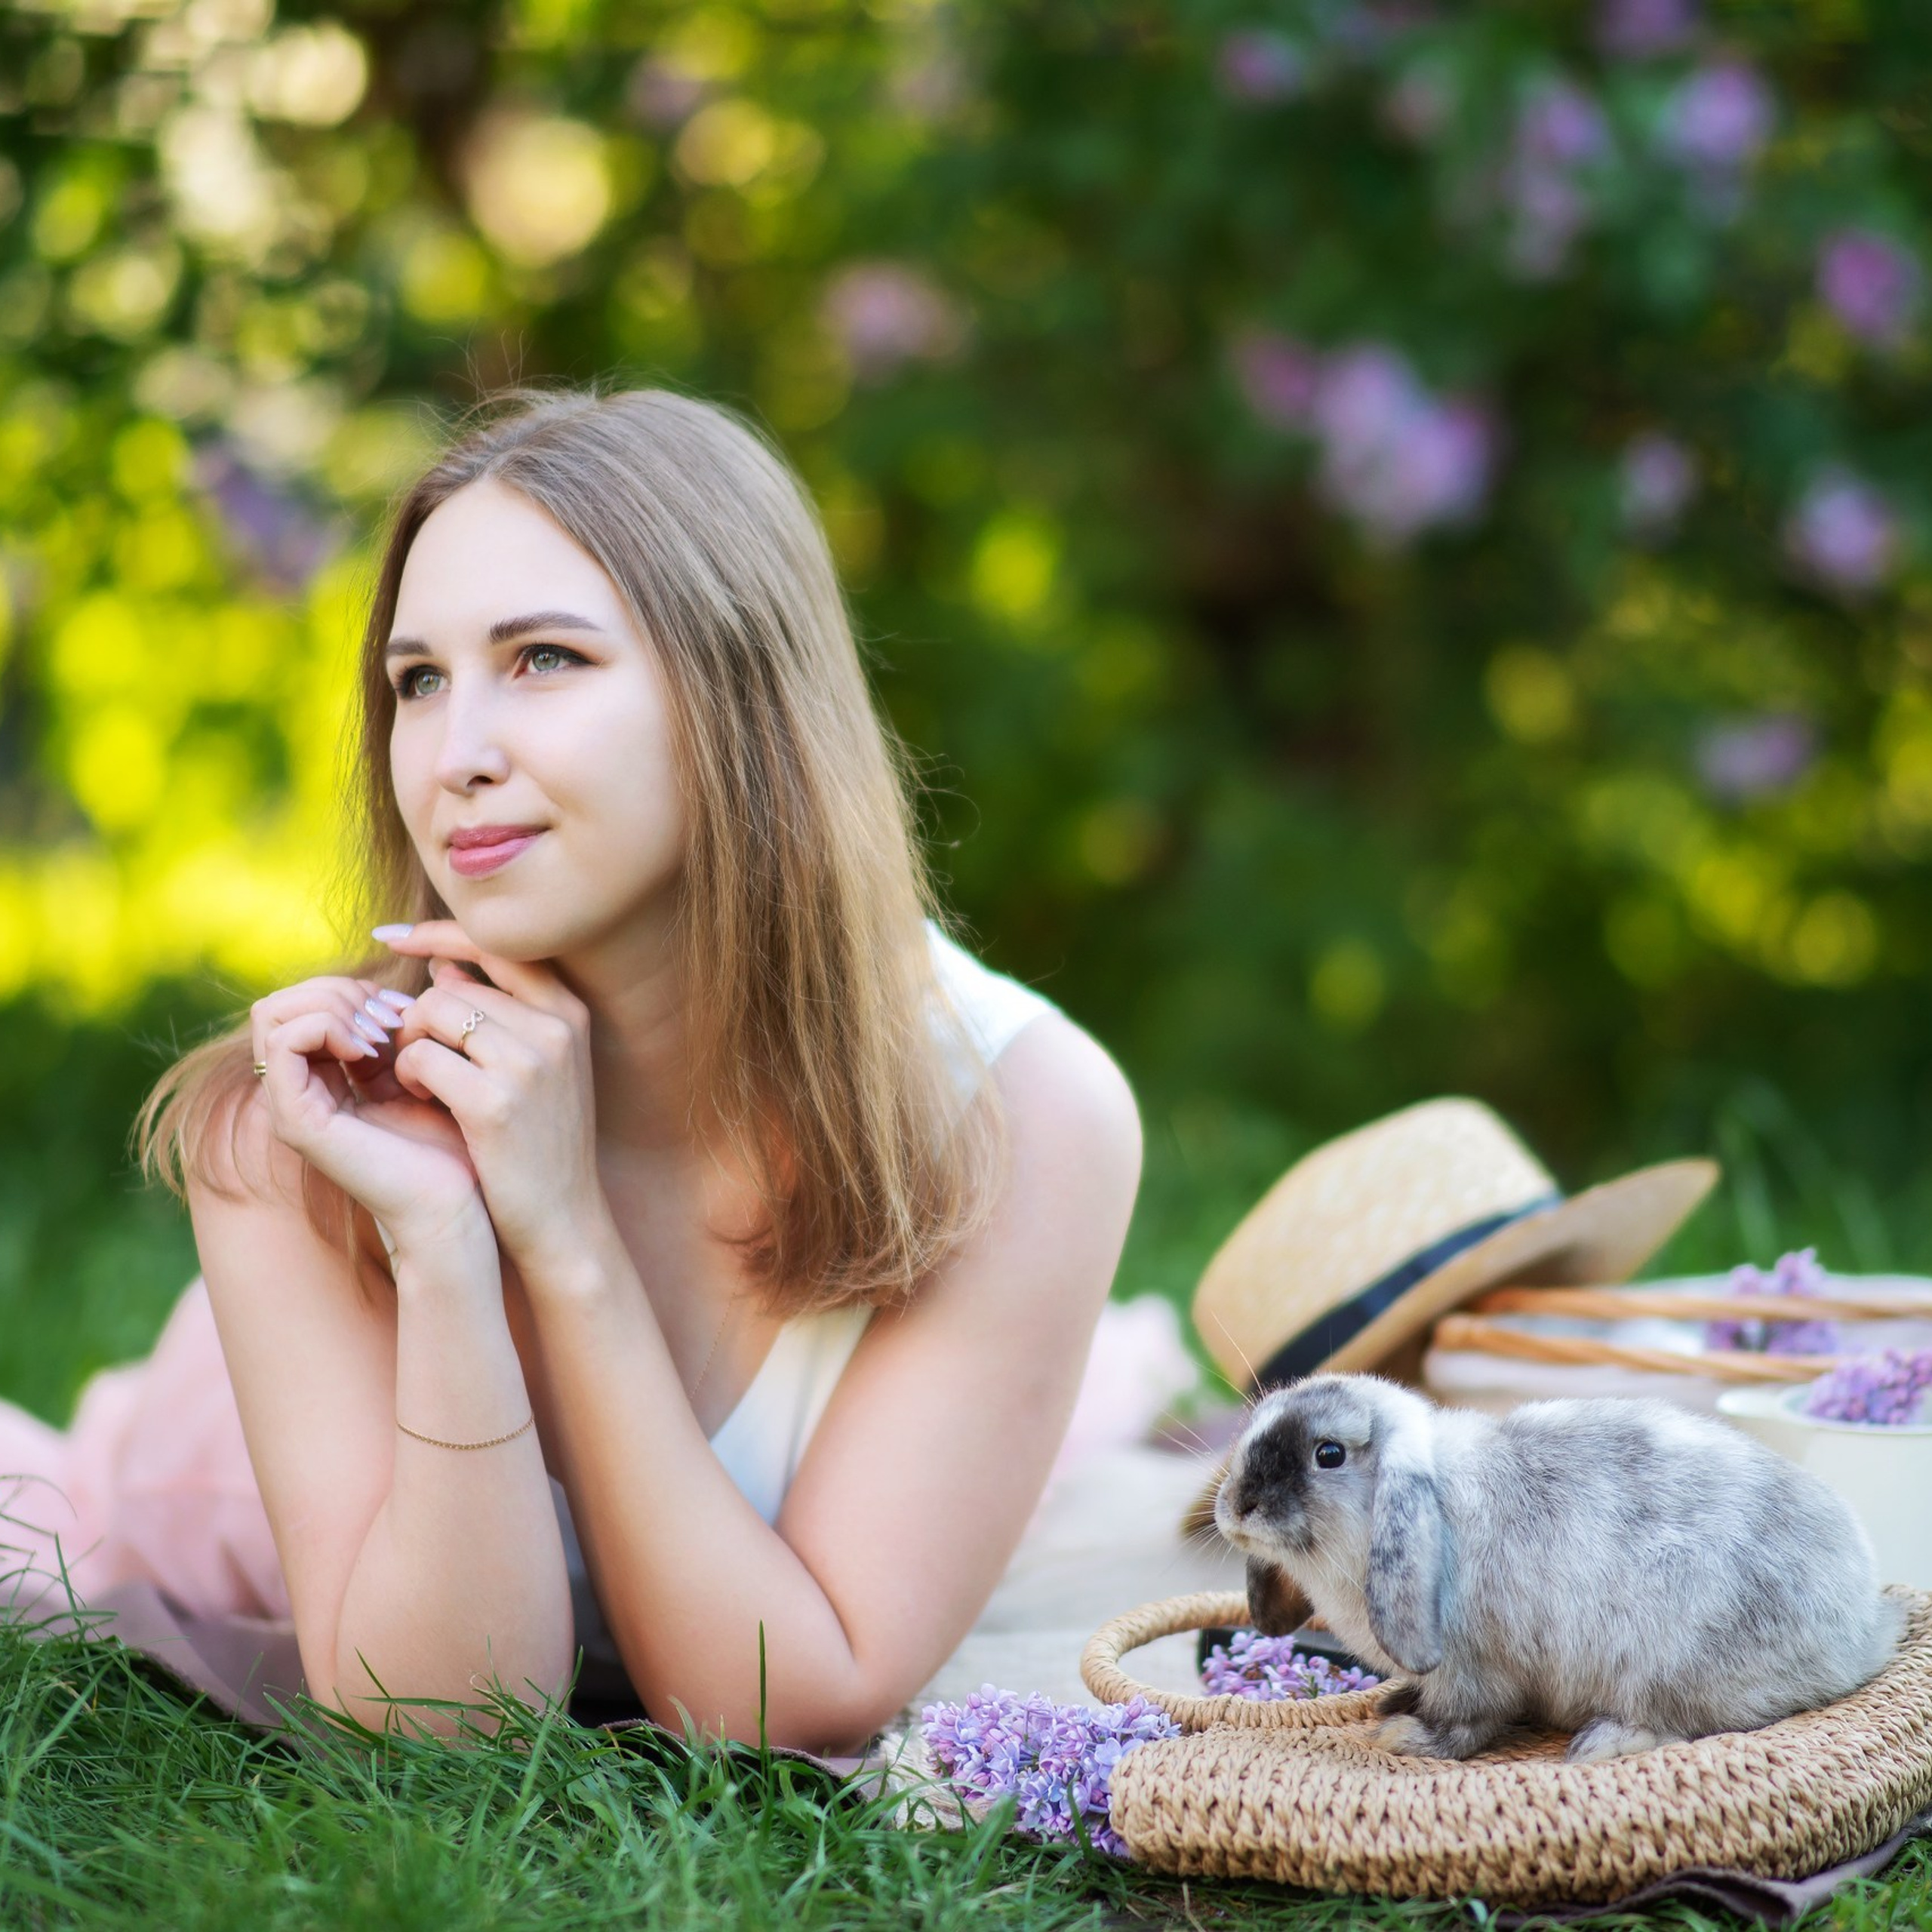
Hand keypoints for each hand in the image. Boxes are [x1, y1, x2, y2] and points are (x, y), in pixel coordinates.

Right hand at [250, 974, 488, 1254]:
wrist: (460, 1206)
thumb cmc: (458, 1142)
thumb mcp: (432, 1067)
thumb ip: (411, 1027)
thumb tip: (424, 968)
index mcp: (326, 1076)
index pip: (304, 1001)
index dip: (352, 987)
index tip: (403, 1009)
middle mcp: (300, 1091)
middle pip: (282, 1001)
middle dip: (340, 989)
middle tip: (392, 1017)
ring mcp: (292, 1107)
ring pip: (274, 1013)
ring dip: (333, 1004)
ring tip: (382, 1033)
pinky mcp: (298, 1121)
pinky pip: (283, 1044)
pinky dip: (326, 1027)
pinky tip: (371, 1049)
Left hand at [373, 918, 606, 1279]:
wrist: (564, 1220)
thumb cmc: (540, 1142)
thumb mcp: (540, 1068)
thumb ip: (500, 1013)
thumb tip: (443, 966)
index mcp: (569, 1012)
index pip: (496, 945)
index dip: (439, 934)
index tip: (392, 936)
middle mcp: (556, 1028)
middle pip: (451, 985)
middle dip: (416, 1016)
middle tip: (411, 1057)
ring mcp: (529, 1063)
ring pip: (431, 1014)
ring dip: (408, 1046)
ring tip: (420, 1084)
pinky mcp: (495, 1103)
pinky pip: (420, 1058)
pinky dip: (407, 1076)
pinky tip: (419, 1101)